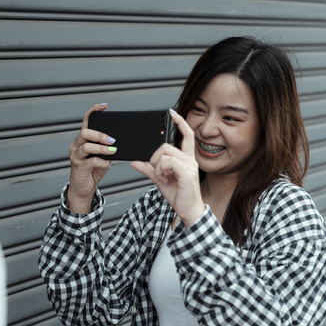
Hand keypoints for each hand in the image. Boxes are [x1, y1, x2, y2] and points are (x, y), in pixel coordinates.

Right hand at [67, 103, 116, 212]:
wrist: (84, 188)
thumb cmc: (93, 170)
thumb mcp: (102, 155)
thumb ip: (107, 146)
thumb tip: (120, 140)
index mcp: (83, 139)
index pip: (86, 121)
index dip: (94, 111)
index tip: (104, 107)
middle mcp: (77, 145)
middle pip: (85, 132)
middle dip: (100, 134)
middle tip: (112, 140)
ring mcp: (76, 155)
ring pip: (87, 146)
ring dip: (102, 148)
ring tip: (112, 151)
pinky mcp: (78, 166)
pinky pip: (90, 161)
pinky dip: (101, 162)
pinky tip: (107, 164)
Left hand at [131, 109, 204, 226]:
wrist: (188, 211)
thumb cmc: (179, 195)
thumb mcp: (159, 180)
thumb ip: (148, 169)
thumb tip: (135, 161)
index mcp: (186, 159)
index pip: (187, 135)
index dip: (180, 123)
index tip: (172, 113)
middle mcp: (189, 160)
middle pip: (166, 146)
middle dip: (155, 158)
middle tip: (157, 172)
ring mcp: (190, 166)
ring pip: (165, 154)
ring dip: (157, 167)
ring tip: (162, 178)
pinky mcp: (187, 173)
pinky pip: (168, 163)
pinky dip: (161, 170)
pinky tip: (164, 179)